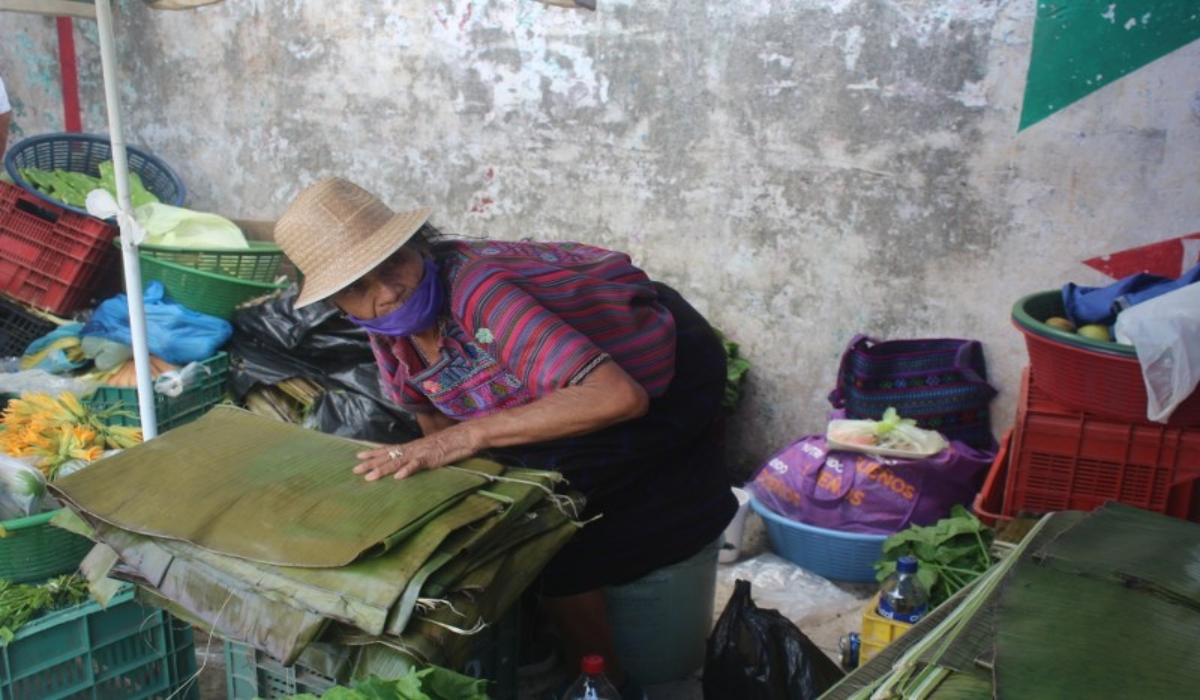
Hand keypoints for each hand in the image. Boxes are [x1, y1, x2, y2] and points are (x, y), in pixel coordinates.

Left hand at [353, 429, 474, 480]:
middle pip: (388, 456)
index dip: (374, 453)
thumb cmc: (451, 443)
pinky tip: (398, 477)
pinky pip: (417, 465)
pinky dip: (407, 471)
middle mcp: (413, 448)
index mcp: (412, 446)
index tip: (358, 456)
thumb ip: (420, 456)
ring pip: (398, 461)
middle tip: (354, 470)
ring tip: (369, 477)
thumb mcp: (431, 449)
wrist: (466, 436)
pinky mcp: (431, 458)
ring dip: (383, 470)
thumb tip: (411, 461)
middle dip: (371, 463)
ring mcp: (421, 453)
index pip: (389, 449)